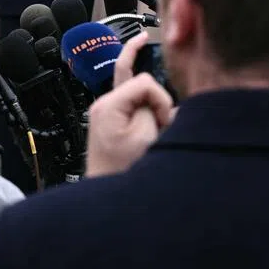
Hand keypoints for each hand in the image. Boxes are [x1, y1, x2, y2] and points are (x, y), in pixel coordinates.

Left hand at [85, 32, 175, 177]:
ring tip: (157, 128)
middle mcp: (105, 102)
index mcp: (109, 104)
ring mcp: (108, 109)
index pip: (144, 81)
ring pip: (138, 90)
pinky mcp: (114, 117)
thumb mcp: (144, 136)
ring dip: (152, 105)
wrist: (106, 189)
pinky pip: (133, 102)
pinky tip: (155, 123)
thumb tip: (160, 98)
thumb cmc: (122, 168)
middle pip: (139, 80)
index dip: (160, 98)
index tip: (163, 121)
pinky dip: (147, 109)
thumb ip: (153, 109)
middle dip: (156, 99)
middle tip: (161, 123)